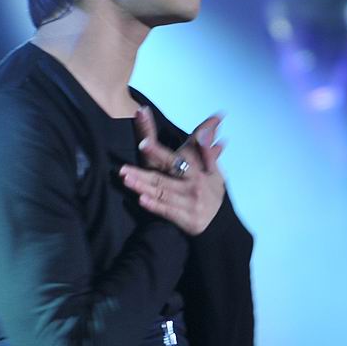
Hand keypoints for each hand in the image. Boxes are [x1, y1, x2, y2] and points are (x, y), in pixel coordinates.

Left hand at [119, 108, 226, 234]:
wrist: (220, 226)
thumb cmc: (212, 193)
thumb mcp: (215, 171)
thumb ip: (207, 147)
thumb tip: (215, 120)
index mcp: (198, 169)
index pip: (182, 151)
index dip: (168, 144)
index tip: (148, 137)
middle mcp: (194, 183)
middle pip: (171, 167)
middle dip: (155, 156)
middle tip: (140, 145)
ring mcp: (189, 201)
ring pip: (162, 189)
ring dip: (143, 183)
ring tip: (125, 175)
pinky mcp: (186, 219)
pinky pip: (166, 211)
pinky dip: (153, 205)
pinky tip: (140, 199)